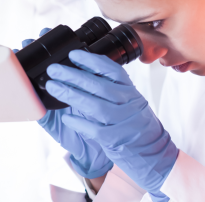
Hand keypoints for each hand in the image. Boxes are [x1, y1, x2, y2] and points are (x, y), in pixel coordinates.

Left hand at [46, 50, 177, 201]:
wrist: (151, 151)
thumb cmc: (133, 122)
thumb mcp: (127, 99)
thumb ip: (109, 86)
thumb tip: (80, 68)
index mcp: (129, 90)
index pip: (112, 70)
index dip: (92, 60)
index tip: (73, 54)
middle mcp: (129, 103)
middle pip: (100, 86)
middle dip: (73, 76)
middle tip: (53, 69)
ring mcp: (123, 122)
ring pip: (96, 106)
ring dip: (72, 95)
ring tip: (52, 87)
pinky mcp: (116, 140)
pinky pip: (95, 130)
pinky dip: (80, 123)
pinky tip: (67, 117)